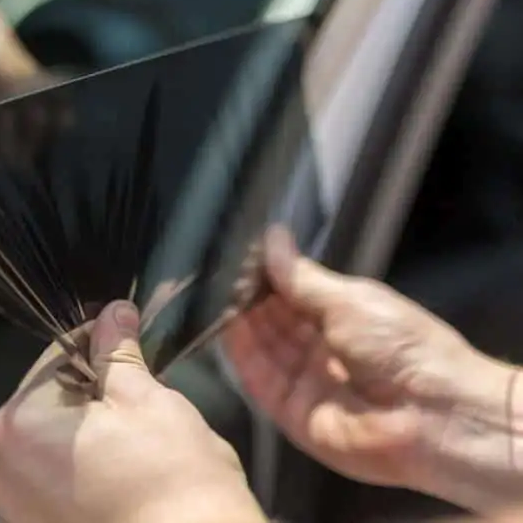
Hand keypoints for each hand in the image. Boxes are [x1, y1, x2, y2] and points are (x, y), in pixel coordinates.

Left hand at [0, 301, 265, 522]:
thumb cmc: (170, 483)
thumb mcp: (147, 401)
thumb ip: (118, 355)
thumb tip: (112, 315)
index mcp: (19, 423)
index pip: (54, 357)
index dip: (95, 345)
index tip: (124, 344)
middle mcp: (1, 467)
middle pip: (46, 404)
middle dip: (87, 396)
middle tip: (134, 406)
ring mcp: (14, 507)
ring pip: (48, 446)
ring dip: (81, 438)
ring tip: (129, 448)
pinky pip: (51, 486)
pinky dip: (78, 477)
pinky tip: (116, 480)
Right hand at [222, 227, 522, 513]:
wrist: (433, 417)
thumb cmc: (403, 347)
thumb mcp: (351, 299)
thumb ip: (301, 276)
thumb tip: (272, 236)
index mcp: (347, 319)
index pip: (295, 294)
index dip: (269, 277)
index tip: (242, 257)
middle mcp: (323, 350)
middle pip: (276, 322)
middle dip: (251, 298)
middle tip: (225, 275)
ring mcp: (306, 384)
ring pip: (264, 349)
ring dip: (243, 323)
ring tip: (219, 295)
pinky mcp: (291, 414)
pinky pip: (259, 382)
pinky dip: (242, 356)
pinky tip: (226, 327)